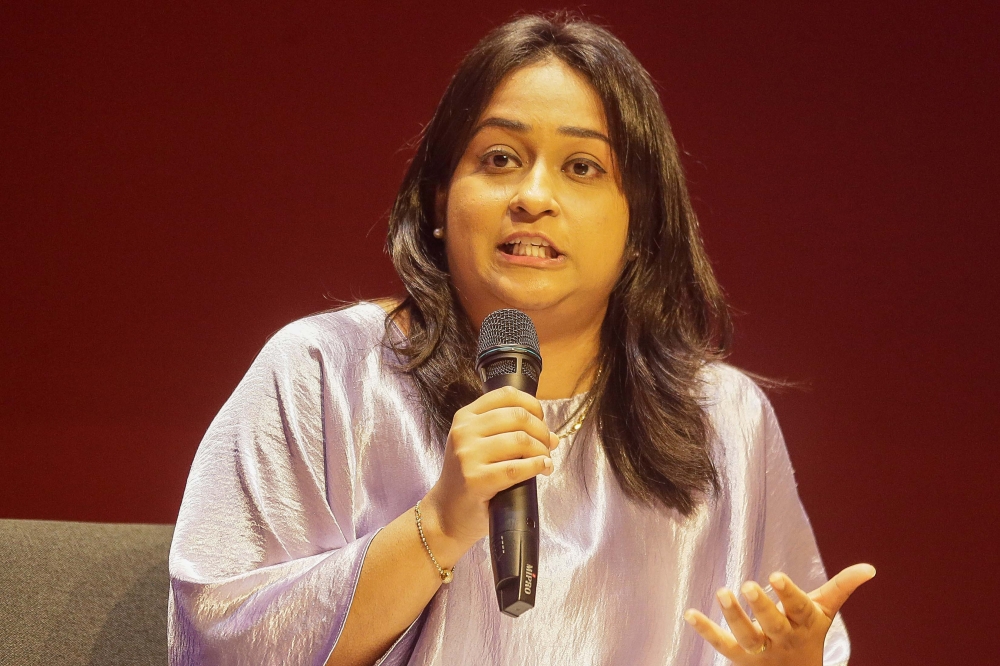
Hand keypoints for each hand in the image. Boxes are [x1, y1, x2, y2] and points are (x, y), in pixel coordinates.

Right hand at [421, 386, 557, 561]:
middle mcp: (464, 431)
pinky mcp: (475, 479)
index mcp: (465, 417)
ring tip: (545, 461)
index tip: (541, 420)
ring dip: (542, 451)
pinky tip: (543, 469)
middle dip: (542, 431)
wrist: (446, 512)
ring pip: (521, 440)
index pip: (506, 395)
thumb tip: (554, 437)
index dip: (532, 405)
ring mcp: (467, 455)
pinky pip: (516, 468)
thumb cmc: (470, 477)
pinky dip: (537, 466)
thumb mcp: (481, 447)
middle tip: (547, 446)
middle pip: (518, 416)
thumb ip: (512, 434)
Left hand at [684, 563, 875, 664]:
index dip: (789, 593)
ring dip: (733, 616)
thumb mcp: (824, 612)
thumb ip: (842, 587)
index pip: (798, 608)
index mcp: (804, 623)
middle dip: (761, 606)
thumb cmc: (808, 633)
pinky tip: (689, 613)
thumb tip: (870, 567)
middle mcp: (783, 637)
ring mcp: (761, 649)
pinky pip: (721, 644)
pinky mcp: (741, 657)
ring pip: (747, 635)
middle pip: (773, 624)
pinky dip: (705, 630)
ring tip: (722, 593)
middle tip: (748, 585)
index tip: (775, 576)